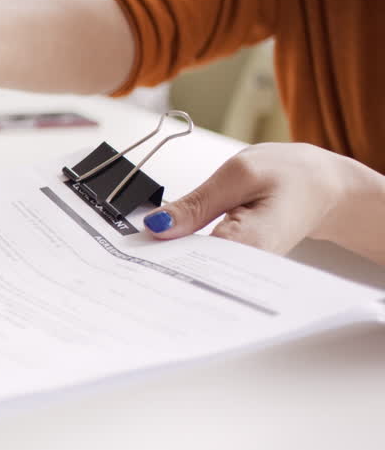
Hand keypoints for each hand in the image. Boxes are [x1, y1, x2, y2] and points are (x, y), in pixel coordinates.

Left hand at [142, 143, 360, 255]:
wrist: (322, 186)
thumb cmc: (290, 176)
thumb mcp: (238, 175)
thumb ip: (196, 203)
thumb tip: (156, 225)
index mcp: (250, 245)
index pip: (195, 265)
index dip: (160, 261)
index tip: (131, 258)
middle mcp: (248, 266)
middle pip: (193, 274)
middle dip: (160, 264)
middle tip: (127, 258)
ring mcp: (243, 268)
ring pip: (196, 271)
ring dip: (169, 259)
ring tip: (139, 254)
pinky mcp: (236, 263)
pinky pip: (204, 264)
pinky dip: (183, 254)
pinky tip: (163, 249)